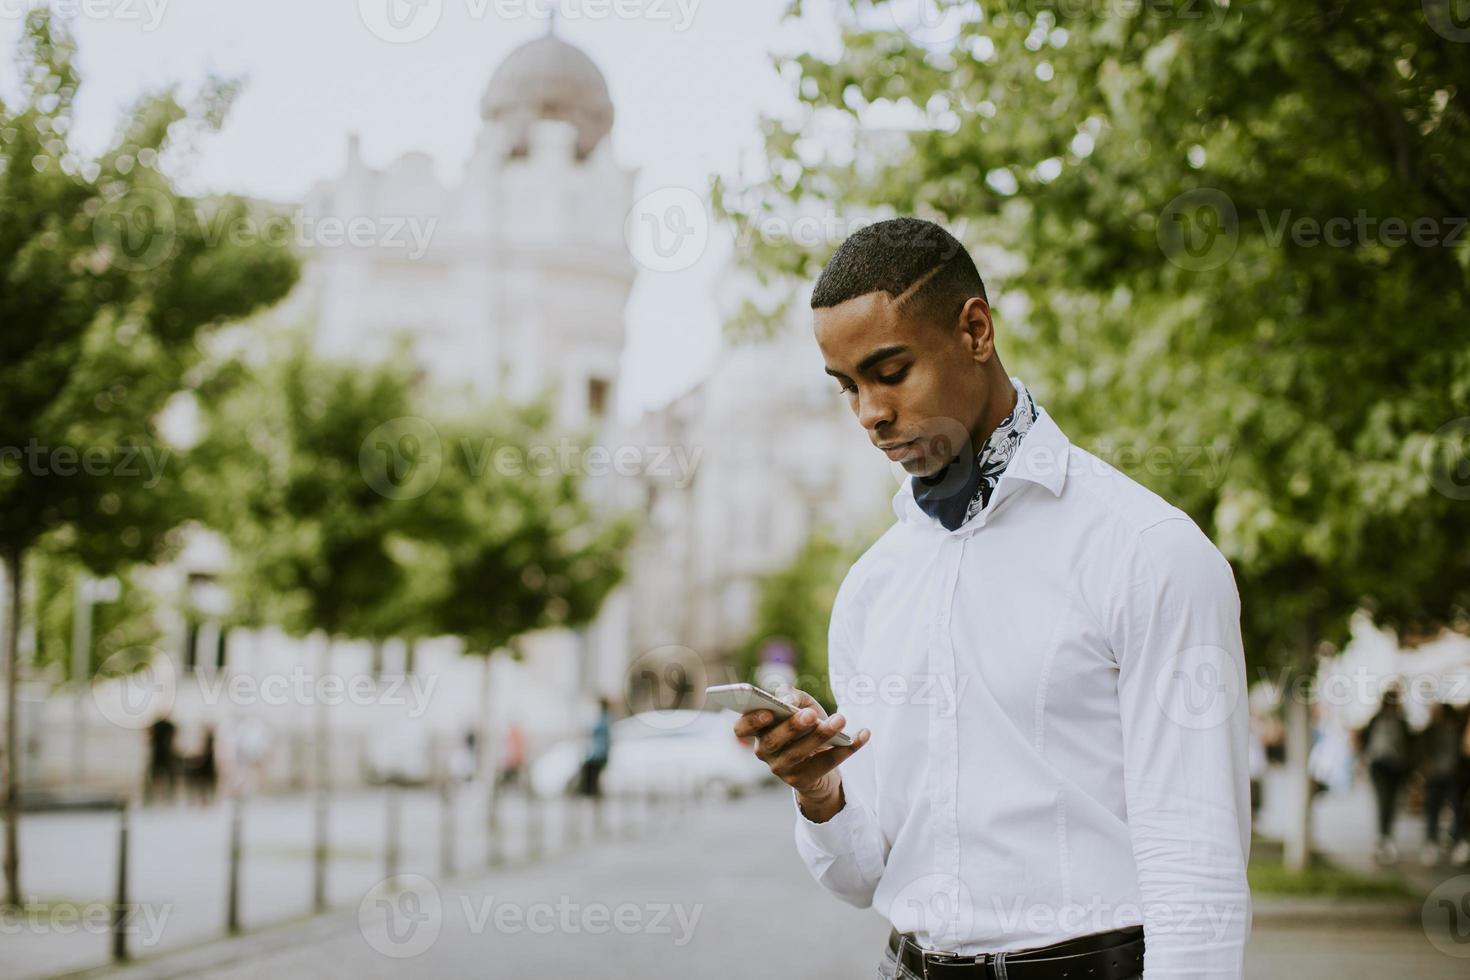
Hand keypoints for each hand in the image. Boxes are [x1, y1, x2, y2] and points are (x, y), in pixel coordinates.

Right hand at [731, 687, 869, 820]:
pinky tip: (864, 733)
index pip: (741, 727)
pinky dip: (847, 748)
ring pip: (800, 754)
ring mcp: (782, 769)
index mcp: (757, 730)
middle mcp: (764, 752)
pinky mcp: (803, 781)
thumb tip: (786, 701)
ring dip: (822, 736)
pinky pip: (826, 765)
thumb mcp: (799, 704)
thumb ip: (791, 695)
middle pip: (774, 741)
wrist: (819, 759)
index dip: (752, 721)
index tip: (769, 711)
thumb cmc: (804, 724)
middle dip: (793, 727)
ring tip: (841, 719)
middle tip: (811, 714)